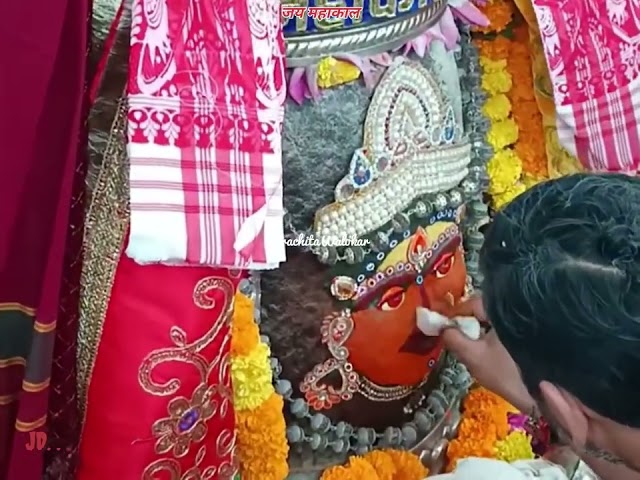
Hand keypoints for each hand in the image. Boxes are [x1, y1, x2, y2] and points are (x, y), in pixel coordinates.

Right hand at [442, 295, 535, 412]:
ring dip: (483, 332)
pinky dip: (497, 339)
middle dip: (470, 324)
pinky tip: (494, 355)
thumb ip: (454, 339)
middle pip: (485, 311)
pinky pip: (507, 331)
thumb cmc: (508, 373)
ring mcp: (527, 324)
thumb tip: (443, 328)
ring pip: (496, 322)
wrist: (545, 396)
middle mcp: (517, 312)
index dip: (457, 314)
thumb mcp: (473, 357)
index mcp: (502, 311)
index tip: (445, 327)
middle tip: (459, 340)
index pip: (473, 303)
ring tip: (475, 349)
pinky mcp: (534, 338)